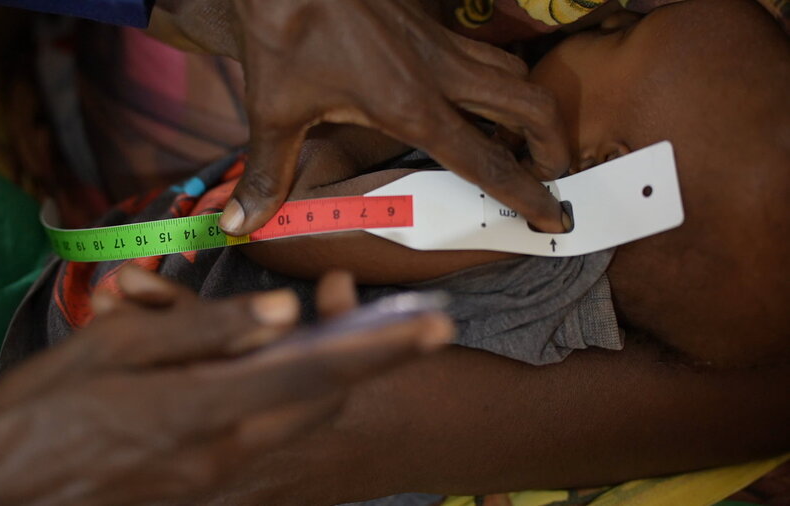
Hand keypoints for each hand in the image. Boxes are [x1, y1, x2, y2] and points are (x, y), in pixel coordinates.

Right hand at [0, 267, 452, 505]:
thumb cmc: (36, 422)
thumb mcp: (106, 354)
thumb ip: (200, 331)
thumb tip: (283, 314)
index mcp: (204, 411)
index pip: (314, 373)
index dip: (380, 348)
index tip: (432, 324)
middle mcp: (226, 454)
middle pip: (321, 402)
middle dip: (372, 359)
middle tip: (405, 320)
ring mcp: (218, 481)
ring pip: (297, 421)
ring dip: (330, 375)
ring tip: (340, 329)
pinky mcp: (204, 492)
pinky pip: (265, 442)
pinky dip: (285, 402)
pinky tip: (271, 371)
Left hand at [156, 0, 570, 234]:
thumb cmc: (282, 31)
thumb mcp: (273, 111)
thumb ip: (268, 173)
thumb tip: (244, 223)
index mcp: (411, 107)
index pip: (488, 160)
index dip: (526, 193)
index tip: (552, 217)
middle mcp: (440, 74)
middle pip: (530, 107)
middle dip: (552, 146)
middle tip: (549, 176)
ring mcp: (440, 43)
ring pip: (514, 75)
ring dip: (531, 111)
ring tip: (523, 144)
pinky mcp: (430, 25)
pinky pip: (485, 56)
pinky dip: (500, 83)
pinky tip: (476, 101)